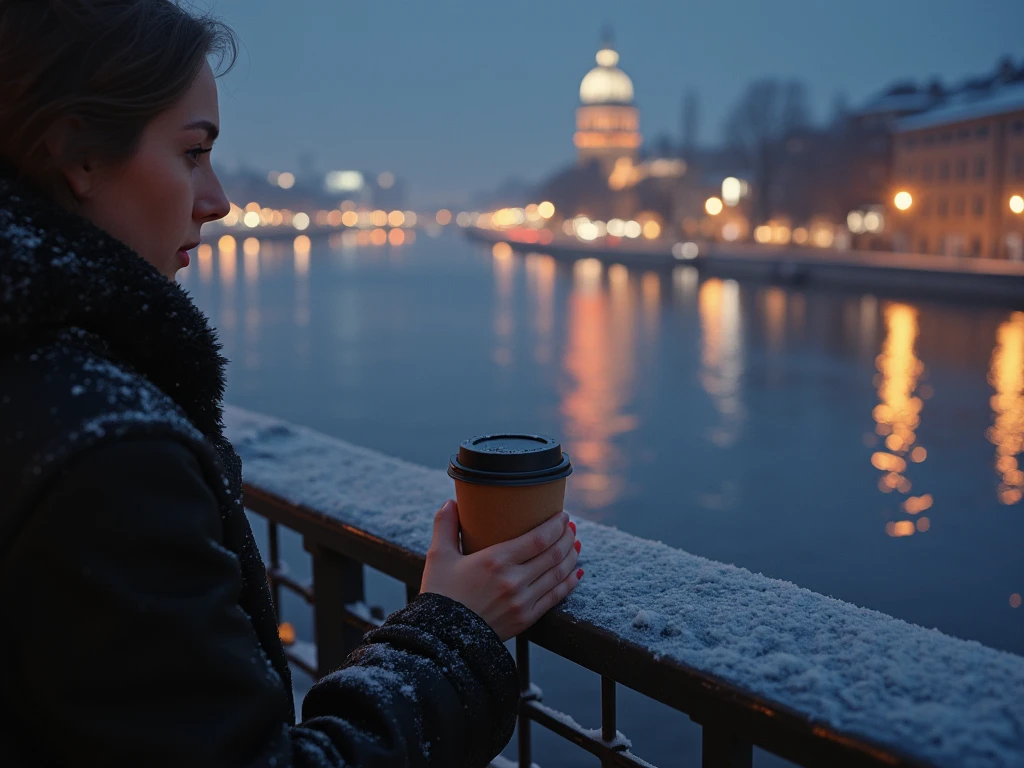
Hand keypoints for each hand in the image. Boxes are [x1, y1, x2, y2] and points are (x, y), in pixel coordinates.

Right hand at [420, 500, 582, 640]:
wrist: (442, 639)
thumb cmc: (440, 595)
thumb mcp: (438, 557)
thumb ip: (444, 526)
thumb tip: (451, 502)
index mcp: (495, 561)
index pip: (538, 538)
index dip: (555, 525)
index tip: (562, 515)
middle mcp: (513, 581)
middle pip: (553, 554)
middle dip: (566, 537)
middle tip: (570, 527)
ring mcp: (522, 602)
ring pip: (558, 574)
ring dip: (571, 557)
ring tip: (575, 545)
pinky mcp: (525, 619)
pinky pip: (555, 597)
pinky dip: (569, 583)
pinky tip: (575, 573)